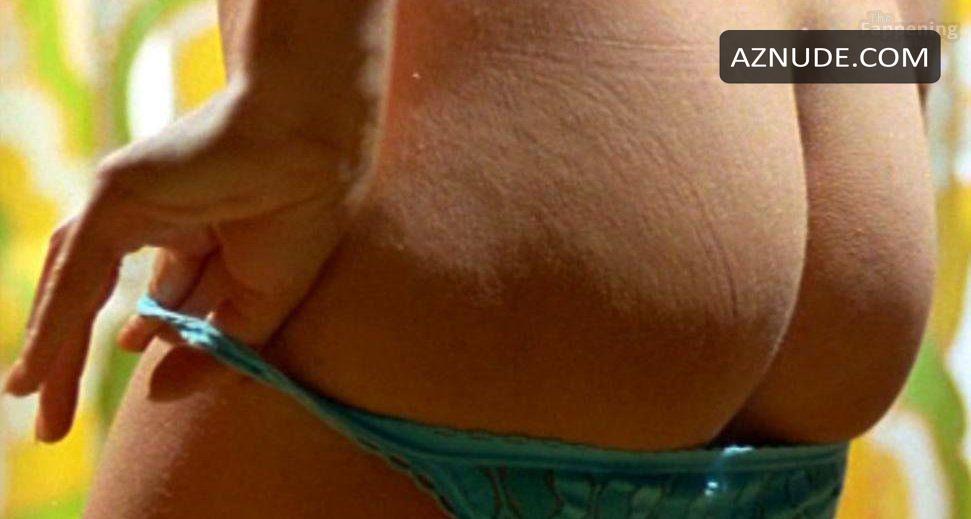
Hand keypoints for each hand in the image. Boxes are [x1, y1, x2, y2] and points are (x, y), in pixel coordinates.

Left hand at [2, 79, 371, 441]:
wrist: (311, 148)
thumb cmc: (299, 215)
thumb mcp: (257, 305)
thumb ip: (211, 350)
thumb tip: (156, 394)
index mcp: (198, 232)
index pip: (161, 290)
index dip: (146, 327)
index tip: (133, 352)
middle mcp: (156, 217)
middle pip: (100, 292)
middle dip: (76, 353)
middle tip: (52, 419)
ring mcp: (129, 204)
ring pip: (74, 285)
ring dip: (52, 347)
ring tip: (29, 400)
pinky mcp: (112, 196)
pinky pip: (76, 273)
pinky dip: (53, 327)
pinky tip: (32, 375)